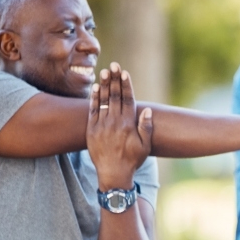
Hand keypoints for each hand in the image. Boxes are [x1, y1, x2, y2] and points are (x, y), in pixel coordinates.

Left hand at [88, 62, 152, 189]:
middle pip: (114, 96)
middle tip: (114, 65)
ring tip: (104, 71)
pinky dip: (93, 98)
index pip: (127, 99)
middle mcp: (114, 122)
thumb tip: (147, 109)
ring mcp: (102, 125)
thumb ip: (146, 127)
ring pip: (103, 100)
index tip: (125, 73)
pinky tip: (95, 88)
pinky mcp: (92, 130)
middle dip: (114, 79)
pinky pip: (92, 110)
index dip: (126, 85)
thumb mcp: (145, 146)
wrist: (113, 174)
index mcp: (128, 124)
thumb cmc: (132, 159)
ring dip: (104, 85)